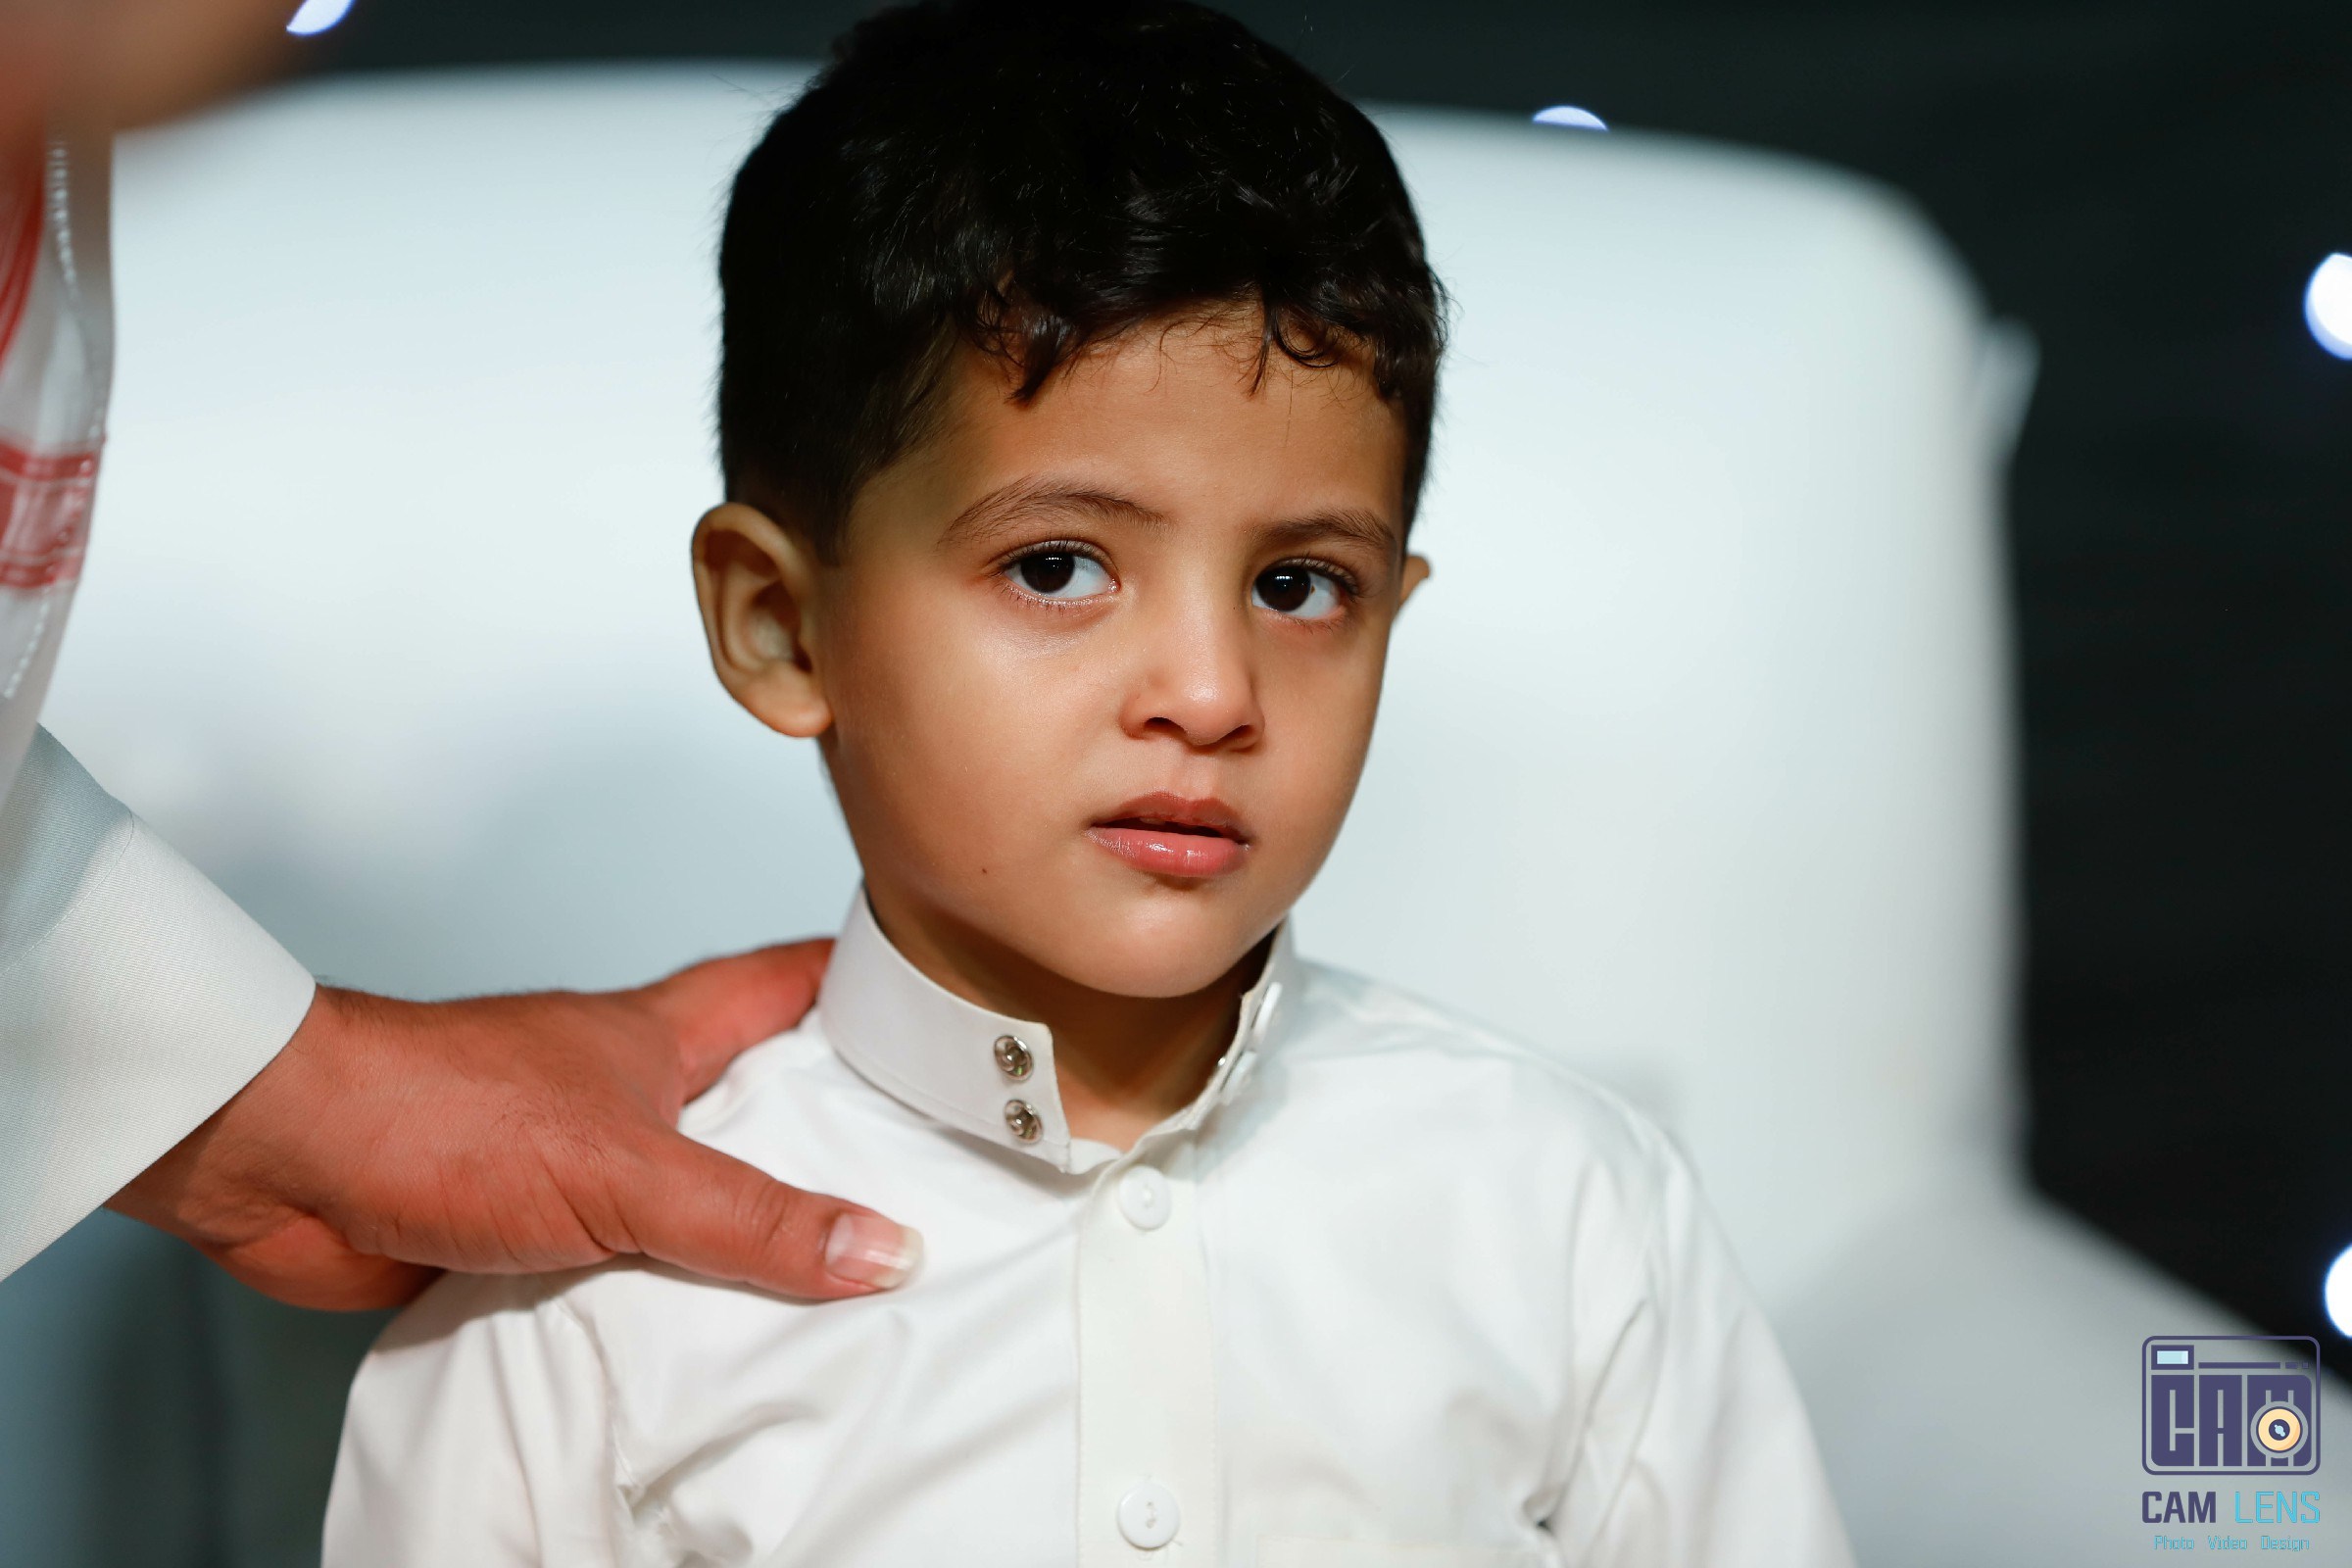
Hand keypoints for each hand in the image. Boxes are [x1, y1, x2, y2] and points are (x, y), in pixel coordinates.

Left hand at [107, 941, 921, 1310]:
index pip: (786, 983)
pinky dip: (656, 1303)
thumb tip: (880, 1247)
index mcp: (663, 1034)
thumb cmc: (434, 1106)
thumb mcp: (631, 1169)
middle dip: (823, 1135)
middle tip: (910, 1178)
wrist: (281, 1158)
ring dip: (737, 1234)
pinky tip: (693, 1347)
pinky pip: (616, 1270)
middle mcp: (623, 1089)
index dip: (864, 983)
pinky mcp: (518, 1232)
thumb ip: (755, 1218)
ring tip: (826, 1288)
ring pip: (683, 1192)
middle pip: (748, 1099)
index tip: (939, 1004)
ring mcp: (570, 1159)